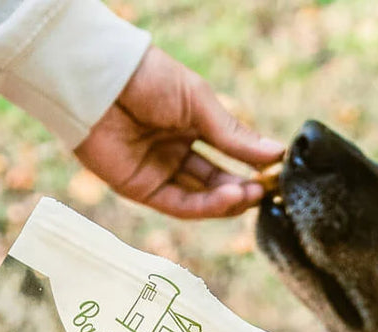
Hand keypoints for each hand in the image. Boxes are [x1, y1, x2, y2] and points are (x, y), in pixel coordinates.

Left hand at [76, 46, 284, 218]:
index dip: (250, 165)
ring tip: (253, 195)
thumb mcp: (200, 104)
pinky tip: (230, 197)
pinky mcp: (140, 190)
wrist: (101, 82)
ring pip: (200, 197)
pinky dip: (206, 206)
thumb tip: (276, 154)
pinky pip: (179, 205)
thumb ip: (234, 136)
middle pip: (214, 181)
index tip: (275, 171)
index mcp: (189, 125)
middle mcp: (174, 151)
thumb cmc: (149, 79)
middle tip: (267, 189)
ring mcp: (158, 172)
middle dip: (242, 188)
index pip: (226, 153)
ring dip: (229, 200)